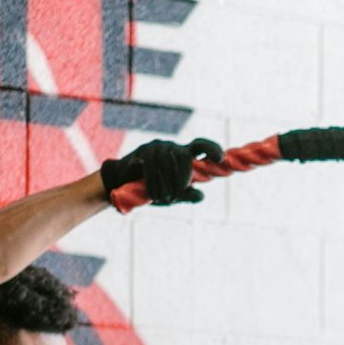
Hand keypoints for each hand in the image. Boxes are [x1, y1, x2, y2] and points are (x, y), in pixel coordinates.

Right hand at [100, 138, 223, 211]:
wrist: (121, 184)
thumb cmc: (151, 189)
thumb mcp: (171, 195)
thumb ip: (186, 194)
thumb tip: (201, 196)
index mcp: (182, 154)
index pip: (201, 146)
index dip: (212, 149)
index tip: (221, 158)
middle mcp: (171, 146)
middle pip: (185, 158)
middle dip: (182, 180)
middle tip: (175, 197)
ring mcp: (157, 146)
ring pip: (168, 162)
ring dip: (167, 184)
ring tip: (161, 199)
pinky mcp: (142, 151)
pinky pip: (151, 166)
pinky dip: (154, 183)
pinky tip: (152, 194)